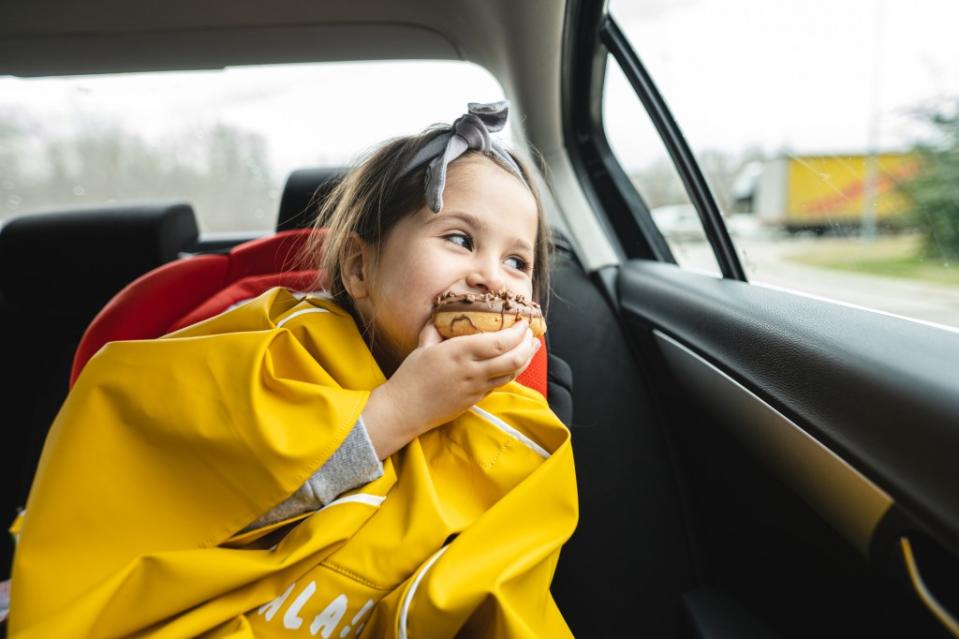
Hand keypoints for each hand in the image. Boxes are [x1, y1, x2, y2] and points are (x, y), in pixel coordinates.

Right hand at [362, 319, 539, 458]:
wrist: (404, 411)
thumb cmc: (410, 377)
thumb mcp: (422, 346)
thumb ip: (436, 329)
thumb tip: (443, 314)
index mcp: (459, 352)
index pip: (499, 341)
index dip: (517, 331)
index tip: (523, 321)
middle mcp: (472, 370)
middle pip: (513, 359)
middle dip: (528, 345)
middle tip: (533, 335)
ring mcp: (476, 388)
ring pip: (511, 374)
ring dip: (526, 360)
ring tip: (532, 348)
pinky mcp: (475, 400)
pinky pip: (500, 384)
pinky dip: (512, 372)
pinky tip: (514, 364)